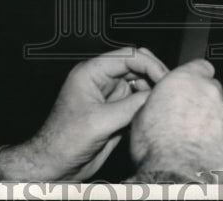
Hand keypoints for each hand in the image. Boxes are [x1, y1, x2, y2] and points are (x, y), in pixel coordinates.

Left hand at [4, 46, 168, 179]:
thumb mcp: (99, 121)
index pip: (128, 56)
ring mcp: (109, 96)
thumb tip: (156, 96)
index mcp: (91, 73)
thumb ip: (129, 107)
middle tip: (169, 89)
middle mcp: (101, 80)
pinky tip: (152, 113)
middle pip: (136, 66)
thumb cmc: (63, 141)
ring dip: (151, 91)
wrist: (54, 166)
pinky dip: (146, 105)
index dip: (149, 64)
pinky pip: (136, 102)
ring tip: (162, 102)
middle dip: (153, 75)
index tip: (165, 78)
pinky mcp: (114, 112)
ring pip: (139, 84)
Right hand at [130, 59, 222, 180]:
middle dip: (203, 99)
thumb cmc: (154, 146)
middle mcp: (208, 92)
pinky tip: (205, 152)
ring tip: (193, 140)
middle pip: (212, 89)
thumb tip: (157, 102)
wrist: (174, 174)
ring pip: (221, 113)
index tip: (189, 86)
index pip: (201, 66)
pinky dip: (220, 141)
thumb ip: (157, 100)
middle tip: (188, 117)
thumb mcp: (141, 114)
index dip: (195, 76)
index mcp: (185, 80)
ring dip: (210, 122)